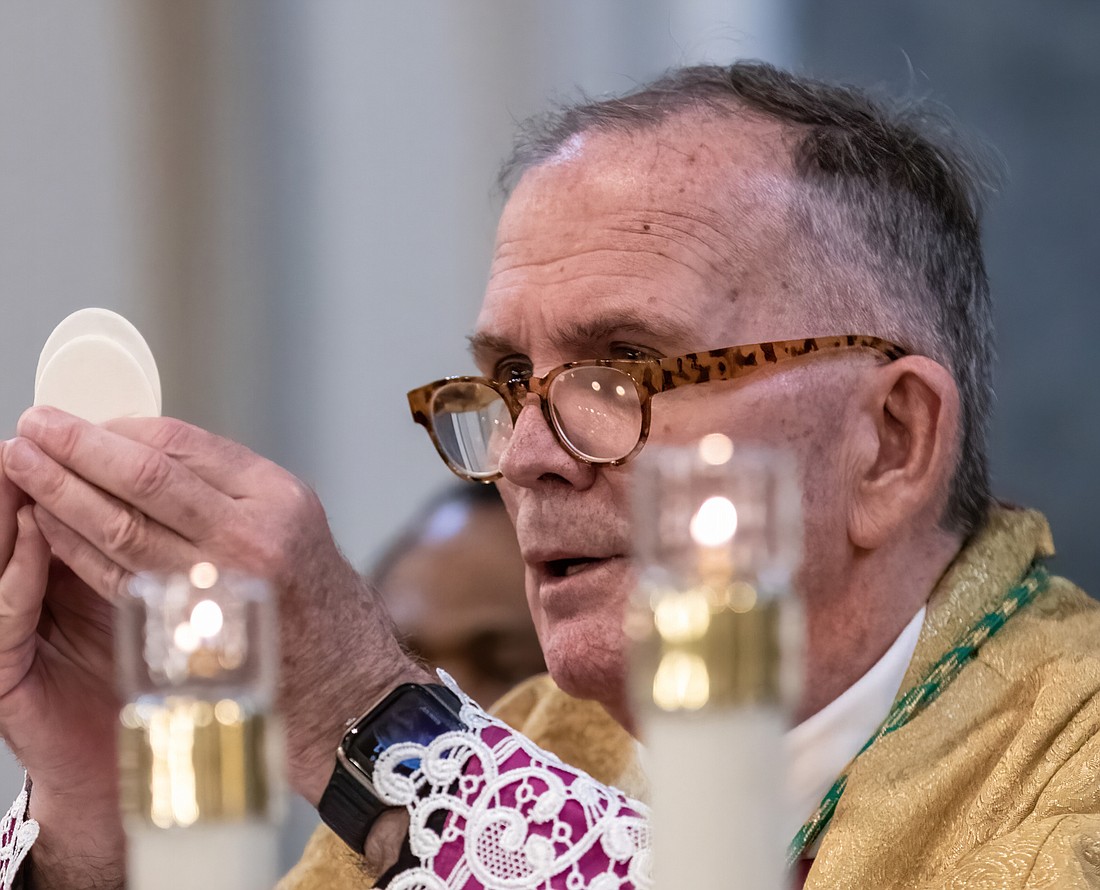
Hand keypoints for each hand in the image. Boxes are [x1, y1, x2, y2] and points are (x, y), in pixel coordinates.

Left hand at [2, 408, 425, 838]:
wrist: (343, 685)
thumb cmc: (314, 601)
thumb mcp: (289, 521)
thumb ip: (223, 487)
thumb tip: (138, 450)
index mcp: (274, 498)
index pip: (179, 445)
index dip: (116, 429)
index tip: (77, 420)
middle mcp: (251, 536)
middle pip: (145, 478)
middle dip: (78, 449)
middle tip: (33, 428)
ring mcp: (218, 586)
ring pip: (121, 527)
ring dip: (62, 495)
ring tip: (24, 469)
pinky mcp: (189, 631)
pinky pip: (118, 580)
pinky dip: (76, 549)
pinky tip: (47, 527)